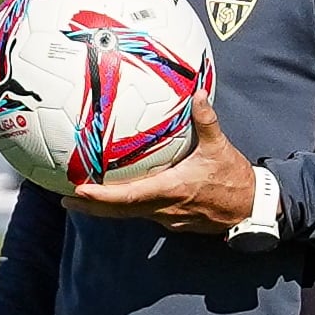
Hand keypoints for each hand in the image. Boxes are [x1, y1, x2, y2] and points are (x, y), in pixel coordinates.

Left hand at [59, 94, 252, 233]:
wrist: (250, 210)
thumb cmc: (234, 179)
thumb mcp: (220, 147)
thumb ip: (206, 121)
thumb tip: (197, 93)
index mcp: (171, 190)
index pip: (129, 197)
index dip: (103, 196)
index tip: (79, 190)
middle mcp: (164, 209)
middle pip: (120, 212)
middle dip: (91, 207)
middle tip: (64, 198)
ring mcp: (167, 218)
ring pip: (129, 214)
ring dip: (105, 208)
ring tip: (81, 198)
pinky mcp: (173, 221)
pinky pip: (143, 213)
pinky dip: (124, 207)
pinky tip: (115, 197)